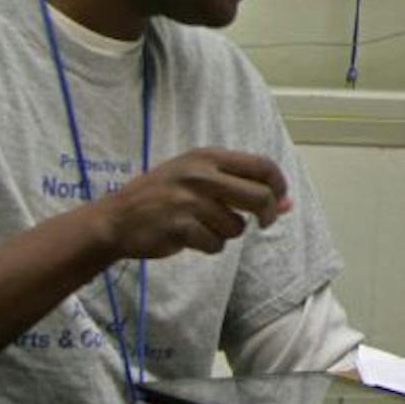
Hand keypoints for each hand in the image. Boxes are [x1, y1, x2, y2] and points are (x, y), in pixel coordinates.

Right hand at [89, 148, 291, 261]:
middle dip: (268, 214)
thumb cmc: (164, 196)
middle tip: (264, 222)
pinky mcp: (181, 228)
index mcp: (208, 157)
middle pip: (259, 197)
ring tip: (205, 226)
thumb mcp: (200, 179)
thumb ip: (242, 186)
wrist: (116, 219)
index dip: (278, 185)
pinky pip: (216, 244)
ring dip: (227, 232)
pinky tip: (191, 238)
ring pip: (237, 227)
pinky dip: (210, 246)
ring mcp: (189, 201)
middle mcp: (200, 175)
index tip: (280, 199)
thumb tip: (288, 204)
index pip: (262, 166)